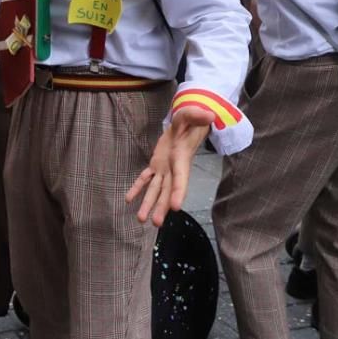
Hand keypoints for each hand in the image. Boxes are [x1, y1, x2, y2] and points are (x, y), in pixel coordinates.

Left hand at [125, 106, 213, 225]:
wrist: (188, 123)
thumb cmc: (192, 119)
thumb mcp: (193, 114)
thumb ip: (197, 115)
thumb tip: (208, 115)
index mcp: (182, 159)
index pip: (181, 179)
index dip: (178, 192)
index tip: (175, 208)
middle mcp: (174, 168)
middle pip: (167, 191)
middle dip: (162, 207)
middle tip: (156, 223)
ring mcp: (165, 168)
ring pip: (156, 189)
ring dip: (148, 204)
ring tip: (141, 219)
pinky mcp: (157, 164)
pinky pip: (145, 178)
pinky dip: (137, 188)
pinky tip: (129, 200)